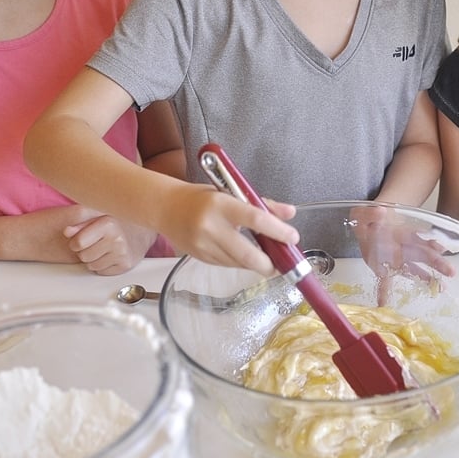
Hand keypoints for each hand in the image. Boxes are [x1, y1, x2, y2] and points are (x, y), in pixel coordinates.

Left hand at [64, 213, 156, 274]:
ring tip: (102, 249)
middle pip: (83, 256)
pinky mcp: (126, 265)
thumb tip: (67, 232)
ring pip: (92, 266)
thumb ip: (79, 223)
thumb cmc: (116, 223)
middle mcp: (117, 239)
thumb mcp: (97, 216)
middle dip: (85, 252)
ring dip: (93, 260)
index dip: (75, 242)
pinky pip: (102, 272)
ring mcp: (122, 253)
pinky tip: (109, 256)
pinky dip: (103, 266)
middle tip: (94, 244)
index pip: (78, 243)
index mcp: (108, 223)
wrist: (141, 231)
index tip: (81, 239)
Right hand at [159, 184, 298, 275]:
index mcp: (221, 204)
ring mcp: (204, 245)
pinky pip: (228, 265)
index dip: (278, 231)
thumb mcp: (231, 192)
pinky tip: (246, 256)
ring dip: (256, 264)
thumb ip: (262, 204)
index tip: (293, 238)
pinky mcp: (200, 258)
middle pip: (248, 254)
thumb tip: (290, 213)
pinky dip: (241, 263)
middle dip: (269, 264)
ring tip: (267, 258)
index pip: (255, 219)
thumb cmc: (202, 198)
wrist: (165, 207)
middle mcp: (211, 226)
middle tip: (282, 264)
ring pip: (239, 263)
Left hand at [350, 205, 454, 304]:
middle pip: (423, 254)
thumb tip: (380, 211)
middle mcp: (402, 247)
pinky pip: (387, 281)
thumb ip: (371, 212)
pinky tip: (386, 302)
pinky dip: (386, 292)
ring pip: (414, 269)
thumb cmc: (369, 218)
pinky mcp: (386, 267)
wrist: (366, 224)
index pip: (417, 237)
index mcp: (400, 233)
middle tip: (452, 272)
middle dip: (437, 263)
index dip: (428, 242)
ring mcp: (397, 258)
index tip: (441, 248)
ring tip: (441, 288)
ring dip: (428, 278)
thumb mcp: (367, 211)